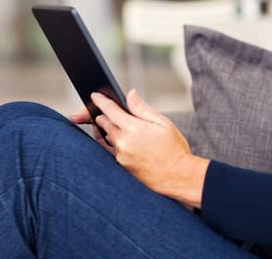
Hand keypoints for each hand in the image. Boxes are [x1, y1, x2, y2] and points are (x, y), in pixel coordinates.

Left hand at [72, 90, 208, 208]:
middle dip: (101, 114)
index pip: (109, 110)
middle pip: (103, 123)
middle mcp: (122, 142)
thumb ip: (142, 108)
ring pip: (106, 137)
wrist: (176, 176)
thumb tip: (130, 95)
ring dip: (107, 129)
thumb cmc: (173, 150)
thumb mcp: (162, 123)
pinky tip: (118, 139)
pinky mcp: (120, 165)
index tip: (95, 96)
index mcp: (133, 128)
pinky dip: (111, 142)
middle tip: (103, 109)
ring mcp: (119, 155)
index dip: (100, 101)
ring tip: (111, 123)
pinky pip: (109, 150)